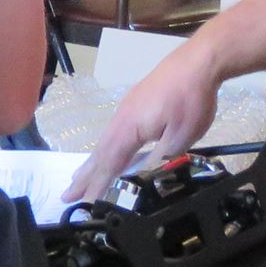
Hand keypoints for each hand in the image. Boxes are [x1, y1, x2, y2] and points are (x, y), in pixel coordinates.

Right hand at [64, 44, 221, 200]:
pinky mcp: (136, 105)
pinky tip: (108, 154)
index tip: (84, 204)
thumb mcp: (181, 137)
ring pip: (106, 142)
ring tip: (79, 179)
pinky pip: (114, 134)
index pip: (109, 164)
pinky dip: (105, 149)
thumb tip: (148, 173)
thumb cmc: (191, 99)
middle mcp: (121, 119)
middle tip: (66, 196)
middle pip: (100, 154)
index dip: (97, 186)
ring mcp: (127, 110)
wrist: (199, 62)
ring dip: (92, 163)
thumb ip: (161, 159)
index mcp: (129, 129)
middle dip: (84, 177)